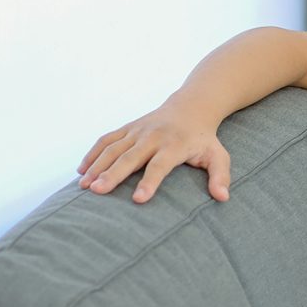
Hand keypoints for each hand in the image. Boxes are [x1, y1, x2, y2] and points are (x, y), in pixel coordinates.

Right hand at [76, 100, 230, 203]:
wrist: (190, 107)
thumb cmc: (204, 138)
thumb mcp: (218, 155)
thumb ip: (221, 175)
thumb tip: (223, 197)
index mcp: (174, 145)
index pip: (160, 165)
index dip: (150, 182)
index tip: (139, 199)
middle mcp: (153, 136)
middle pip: (130, 157)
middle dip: (113, 174)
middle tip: (98, 192)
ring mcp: (137, 131)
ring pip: (113, 148)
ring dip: (97, 166)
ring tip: (84, 186)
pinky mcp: (127, 128)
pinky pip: (106, 140)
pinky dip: (93, 154)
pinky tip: (82, 171)